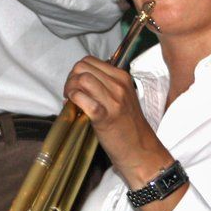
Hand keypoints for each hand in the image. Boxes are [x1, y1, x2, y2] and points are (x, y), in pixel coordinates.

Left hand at [64, 57, 170, 188]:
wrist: (140, 150)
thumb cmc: (128, 126)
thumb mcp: (121, 99)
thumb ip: (102, 88)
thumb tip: (75, 85)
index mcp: (122, 77)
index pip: (90, 60)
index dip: (77, 71)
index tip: (75, 86)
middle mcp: (118, 85)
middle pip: (82, 67)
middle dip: (70, 78)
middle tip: (70, 94)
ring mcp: (113, 100)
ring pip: (81, 78)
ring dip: (70, 88)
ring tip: (71, 101)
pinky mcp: (104, 115)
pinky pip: (82, 98)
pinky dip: (74, 100)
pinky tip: (75, 108)